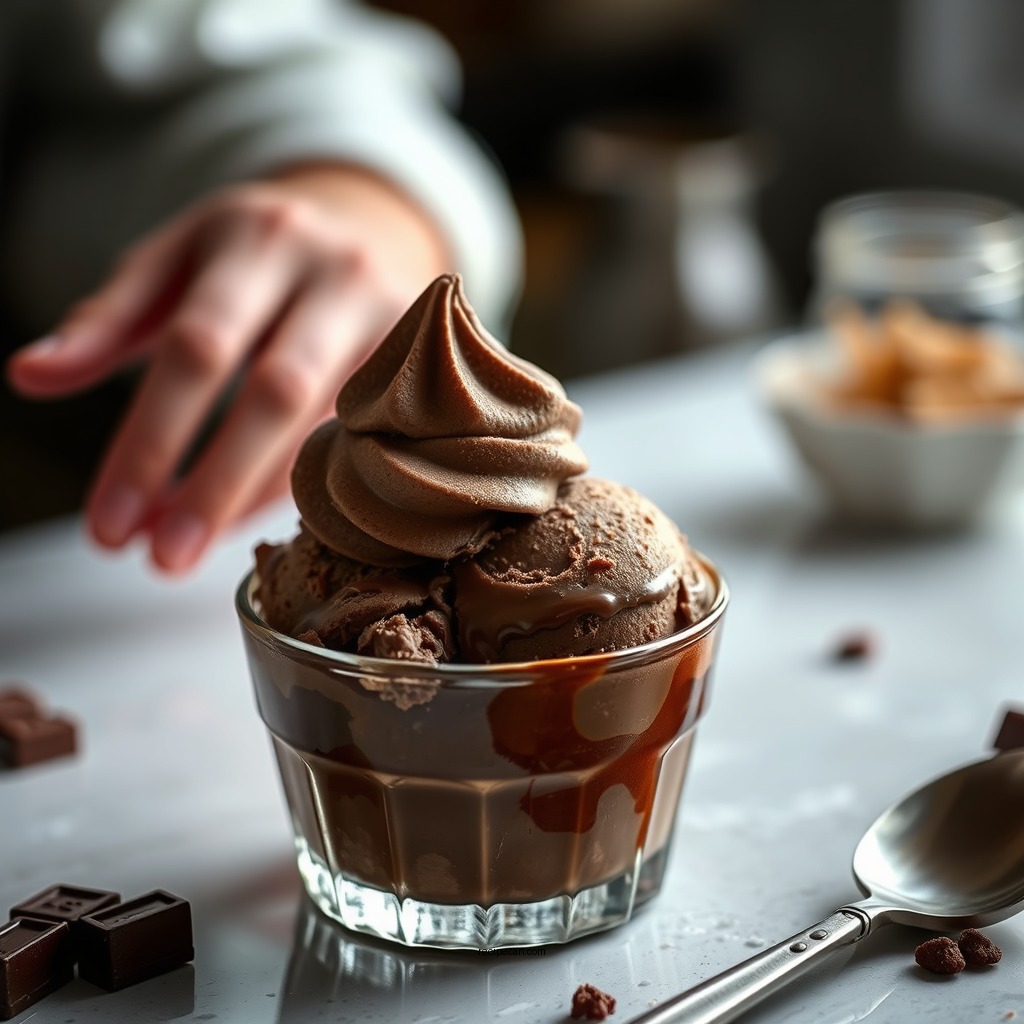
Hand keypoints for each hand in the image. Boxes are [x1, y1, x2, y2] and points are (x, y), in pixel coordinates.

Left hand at [6, 165, 449, 572]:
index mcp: (257, 235)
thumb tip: (29, 376)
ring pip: (333, 426)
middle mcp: (335, 270)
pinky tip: (261, 517)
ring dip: (260, 497)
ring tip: (195, 549)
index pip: (197, 346)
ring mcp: (395, 317)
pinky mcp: (428, 363)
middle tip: (160, 560)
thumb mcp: (175, 263)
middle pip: (276, 391)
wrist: (365, 228)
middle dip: (213, 485)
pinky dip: (315, 487)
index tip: (109, 523)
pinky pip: (371, 441)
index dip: (152, 440)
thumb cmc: (252, 257)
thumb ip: (109, 320)